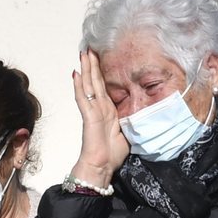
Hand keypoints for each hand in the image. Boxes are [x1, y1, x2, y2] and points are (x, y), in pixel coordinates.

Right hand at [70, 49, 127, 188]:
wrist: (101, 168)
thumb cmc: (111, 155)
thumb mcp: (127, 133)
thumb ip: (129, 121)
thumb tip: (140, 113)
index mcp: (108, 112)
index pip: (103, 88)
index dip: (101, 73)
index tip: (99, 59)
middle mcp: (100, 109)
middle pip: (95, 82)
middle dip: (92, 65)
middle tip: (88, 49)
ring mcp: (93, 112)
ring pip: (88, 86)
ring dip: (86, 70)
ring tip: (82, 55)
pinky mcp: (88, 118)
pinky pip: (83, 99)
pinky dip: (79, 86)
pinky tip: (76, 74)